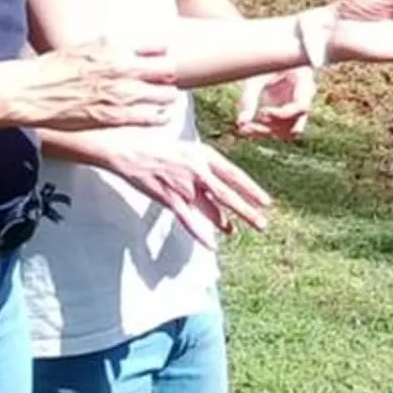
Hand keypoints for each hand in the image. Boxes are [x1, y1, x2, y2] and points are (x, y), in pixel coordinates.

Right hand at [7, 39, 180, 131]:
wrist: (33, 91)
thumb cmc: (53, 68)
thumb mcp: (85, 46)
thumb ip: (109, 46)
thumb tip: (123, 43)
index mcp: (115, 46)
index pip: (159, 42)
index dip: (163, 50)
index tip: (160, 55)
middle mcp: (123, 67)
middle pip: (167, 69)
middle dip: (168, 74)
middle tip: (163, 78)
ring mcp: (122, 93)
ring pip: (165, 94)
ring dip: (166, 96)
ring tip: (163, 98)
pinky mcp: (116, 117)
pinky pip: (152, 117)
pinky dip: (159, 116)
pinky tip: (158, 115)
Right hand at [86, 136, 274, 247]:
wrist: (126, 148)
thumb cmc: (155, 147)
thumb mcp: (186, 149)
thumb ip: (202, 167)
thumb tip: (217, 183)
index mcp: (203, 154)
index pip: (234, 174)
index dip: (251, 189)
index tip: (266, 202)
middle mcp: (197, 169)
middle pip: (227, 193)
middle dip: (247, 210)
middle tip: (263, 224)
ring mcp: (183, 184)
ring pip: (210, 208)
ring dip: (224, 222)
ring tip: (236, 233)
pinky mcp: (168, 197)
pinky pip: (188, 219)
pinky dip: (199, 233)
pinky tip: (211, 245)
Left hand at [235, 65, 316, 140]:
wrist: (272, 54)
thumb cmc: (267, 60)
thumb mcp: (257, 75)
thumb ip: (249, 98)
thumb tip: (241, 123)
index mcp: (303, 81)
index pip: (301, 106)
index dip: (282, 114)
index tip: (262, 112)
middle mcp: (304, 98)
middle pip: (296, 124)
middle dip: (272, 128)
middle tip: (248, 125)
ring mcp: (297, 107)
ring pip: (289, 131)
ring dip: (268, 133)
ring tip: (244, 128)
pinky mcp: (288, 112)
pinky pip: (280, 129)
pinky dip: (265, 131)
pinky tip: (246, 127)